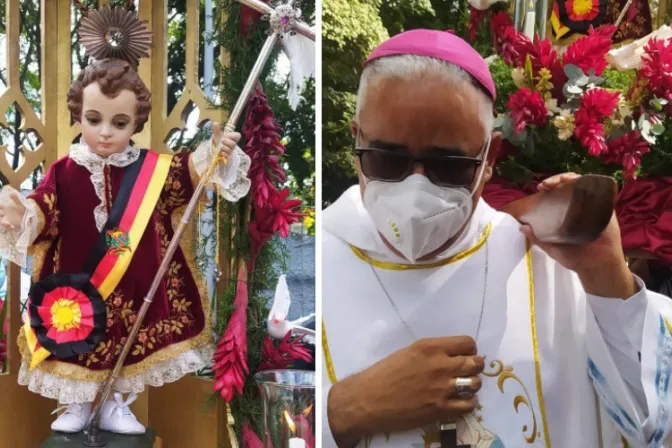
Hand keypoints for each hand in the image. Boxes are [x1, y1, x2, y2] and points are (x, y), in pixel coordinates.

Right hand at [0, 190, 25, 231]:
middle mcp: (5, 214)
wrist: (32, 217)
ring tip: (8, 224)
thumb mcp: (21, 203)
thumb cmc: (24, 209)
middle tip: (1, 214)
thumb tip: (11, 193)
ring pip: (2, 222)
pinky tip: (13, 227)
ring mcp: (8, 221)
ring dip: (3, 223)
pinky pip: (8, 228)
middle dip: (0, 216)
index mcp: (6, 208)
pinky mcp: (12, 226)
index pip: (0, 206)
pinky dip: (9, 228)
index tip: (0, 206)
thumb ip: (16, 198)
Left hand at [211, 122, 240, 161]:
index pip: (238, 136)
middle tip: (222, 141)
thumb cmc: (218, 143)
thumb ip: (216, 130)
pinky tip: (221, 153)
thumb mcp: (216, 136)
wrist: (214, 152)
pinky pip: (228, 156)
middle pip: (234, 143)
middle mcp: (232, 145)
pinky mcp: (227, 157)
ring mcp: (230, 151)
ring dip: (224, 147)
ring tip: (220, 147)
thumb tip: (215, 123)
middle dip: (227, 141)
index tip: (226, 135)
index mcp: (231, 139)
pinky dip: (224, 154)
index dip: (233, 136)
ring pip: (230, 149)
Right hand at [327, 336, 483, 446]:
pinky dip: (468, 403)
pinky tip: (459, 402)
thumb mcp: (408, 353)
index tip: (464, 355)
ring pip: (476, 383)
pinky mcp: (441, 409)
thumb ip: (431, 353)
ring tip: (463, 387)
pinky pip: (469, 405)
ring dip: (472, 385)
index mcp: (430, 347)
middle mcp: (440, 365)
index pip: (467, 343)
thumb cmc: (383, 374)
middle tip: (466, 371)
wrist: (367, 400)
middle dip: (474, 366)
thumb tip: (450, 356)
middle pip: (475, 363)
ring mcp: (442, 388)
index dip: (469, 350)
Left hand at [520, 173, 635, 297]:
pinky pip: (601, 192)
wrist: (597, 267)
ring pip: (583, 185)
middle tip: (546, 185)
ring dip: (572, 179)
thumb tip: (522, 227)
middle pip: (568, 186)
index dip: (549, 187)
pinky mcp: (606, 209)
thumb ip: (538, 238)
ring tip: (561, 181)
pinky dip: (592, 184)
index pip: (557, 194)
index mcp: (565, 214)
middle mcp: (578, 207)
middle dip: (557, 180)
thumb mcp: (553, 248)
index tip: (540, 188)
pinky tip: (582, 183)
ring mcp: (593, 206)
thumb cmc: (576, 257)